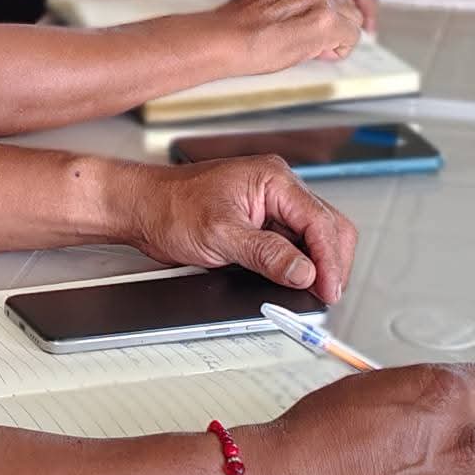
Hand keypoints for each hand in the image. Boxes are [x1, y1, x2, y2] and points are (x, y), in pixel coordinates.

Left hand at [118, 152, 357, 301]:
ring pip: (313, 238)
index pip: (319, 221)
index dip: (330, 260)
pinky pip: (292, 245)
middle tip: (325, 295)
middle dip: (331, 262)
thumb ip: (267, 254)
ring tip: (312, 292)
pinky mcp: (260, 224)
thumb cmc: (171, 206)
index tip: (329, 289)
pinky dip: (298, 266)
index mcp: (273, 179)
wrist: (143, 209)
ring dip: (316, 265)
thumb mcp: (221, 234)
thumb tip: (304, 272)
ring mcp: (270, 207)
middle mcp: (277, 189)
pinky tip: (293, 282)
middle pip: (327, 227)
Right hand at [213, 0, 364, 69]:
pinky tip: (313, 52)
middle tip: (308, 40)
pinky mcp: (326, 18)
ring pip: (352, 19)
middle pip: (347, 1)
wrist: (227, 38)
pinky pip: (353, 35)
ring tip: (307, 46)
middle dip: (335, 24)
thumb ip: (299, 0)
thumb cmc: (241, 27)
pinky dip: (339, 49)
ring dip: (337, 36)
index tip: (315, 22)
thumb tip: (322, 16)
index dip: (328, 8)